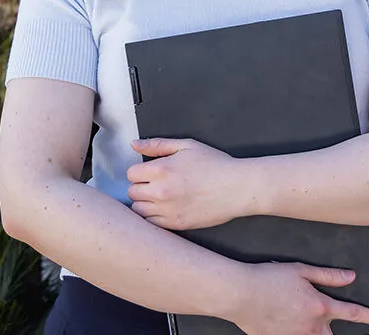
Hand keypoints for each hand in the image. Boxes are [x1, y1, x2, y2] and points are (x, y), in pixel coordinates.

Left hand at [126, 138, 249, 230]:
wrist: (237, 188)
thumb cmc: (215, 164)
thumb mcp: (187, 145)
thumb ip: (157, 145)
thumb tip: (134, 144)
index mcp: (161, 170)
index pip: (131, 174)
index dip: (140, 172)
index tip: (151, 173)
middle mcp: (160, 191)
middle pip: (132, 193)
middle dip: (141, 187)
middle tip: (157, 185)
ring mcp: (167, 210)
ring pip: (138, 211)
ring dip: (145, 204)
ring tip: (160, 198)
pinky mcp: (176, 224)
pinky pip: (151, 224)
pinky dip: (154, 217)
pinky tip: (166, 209)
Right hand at [223, 262, 368, 334]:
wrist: (239, 294)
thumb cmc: (268, 278)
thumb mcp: (301, 270)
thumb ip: (328, 276)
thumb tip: (350, 277)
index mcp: (320, 306)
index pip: (354, 313)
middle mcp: (311, 326)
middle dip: (333, 331)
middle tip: (324, 319)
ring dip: (315, 332)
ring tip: (299, 317)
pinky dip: (295, 332)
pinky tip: (286, 322)